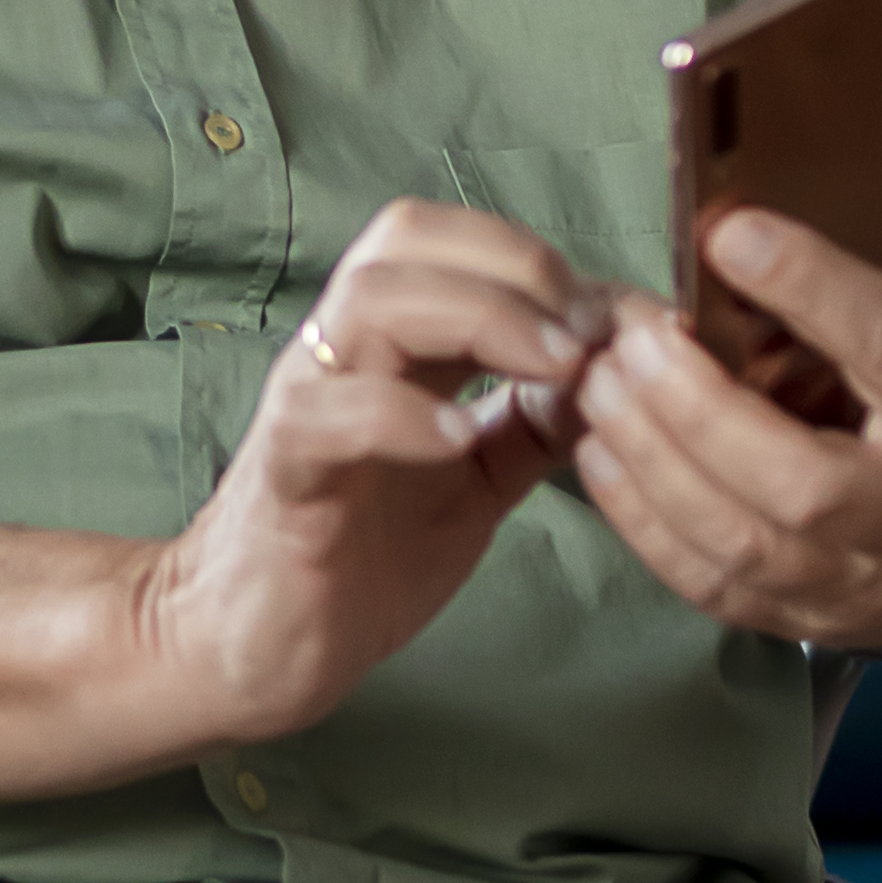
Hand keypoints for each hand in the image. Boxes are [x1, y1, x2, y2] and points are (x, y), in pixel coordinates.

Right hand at [119, 199, 612, 754]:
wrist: (267, 643)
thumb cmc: (367, 551)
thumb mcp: (480, 479)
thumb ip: (536, 422)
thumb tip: (614, 369)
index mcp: (392, 341)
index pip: (450, 238)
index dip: (536, 258)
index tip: (613, 317)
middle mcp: (343, 350)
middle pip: (408, 239)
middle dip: (515, 268)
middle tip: (587, 335)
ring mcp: (308, 402)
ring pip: (371, 302)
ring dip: (478, 317)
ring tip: (553, 368)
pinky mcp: (286, 473)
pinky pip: (327, 415)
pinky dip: (401, 413)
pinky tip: (461, 440)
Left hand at [575, 135, 881, 647]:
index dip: (812, 288)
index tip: (730, 231)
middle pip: (804, 480)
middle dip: (700, 407)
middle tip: (633, 335)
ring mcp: (870, 583)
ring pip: (747, 544)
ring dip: (655, 463)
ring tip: (603, 382)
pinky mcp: (818, 623)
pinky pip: (716, 589)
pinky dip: (645, 526)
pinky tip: (605, 452)